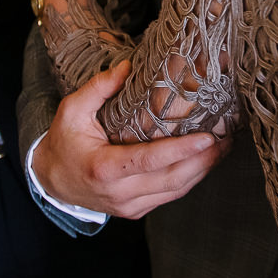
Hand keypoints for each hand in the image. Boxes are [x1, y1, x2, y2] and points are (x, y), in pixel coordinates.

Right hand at [33, 60, 225, 217]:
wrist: (51, 180)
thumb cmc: (64, 142)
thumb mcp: (71, 110)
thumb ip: (99, 87)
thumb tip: (128, 66)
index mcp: (104, 168)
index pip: (151, 160)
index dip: (182, 150)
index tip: (207, 137)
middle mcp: (120, 193)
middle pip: (172, 179)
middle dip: (204, 160)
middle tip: (226, 139)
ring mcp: (129, 206)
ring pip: (175, 191)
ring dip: (202, 171)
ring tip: (223, 148)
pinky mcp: (136, 211)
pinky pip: (169, 196)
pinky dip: (189, 179)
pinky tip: (203, 162)